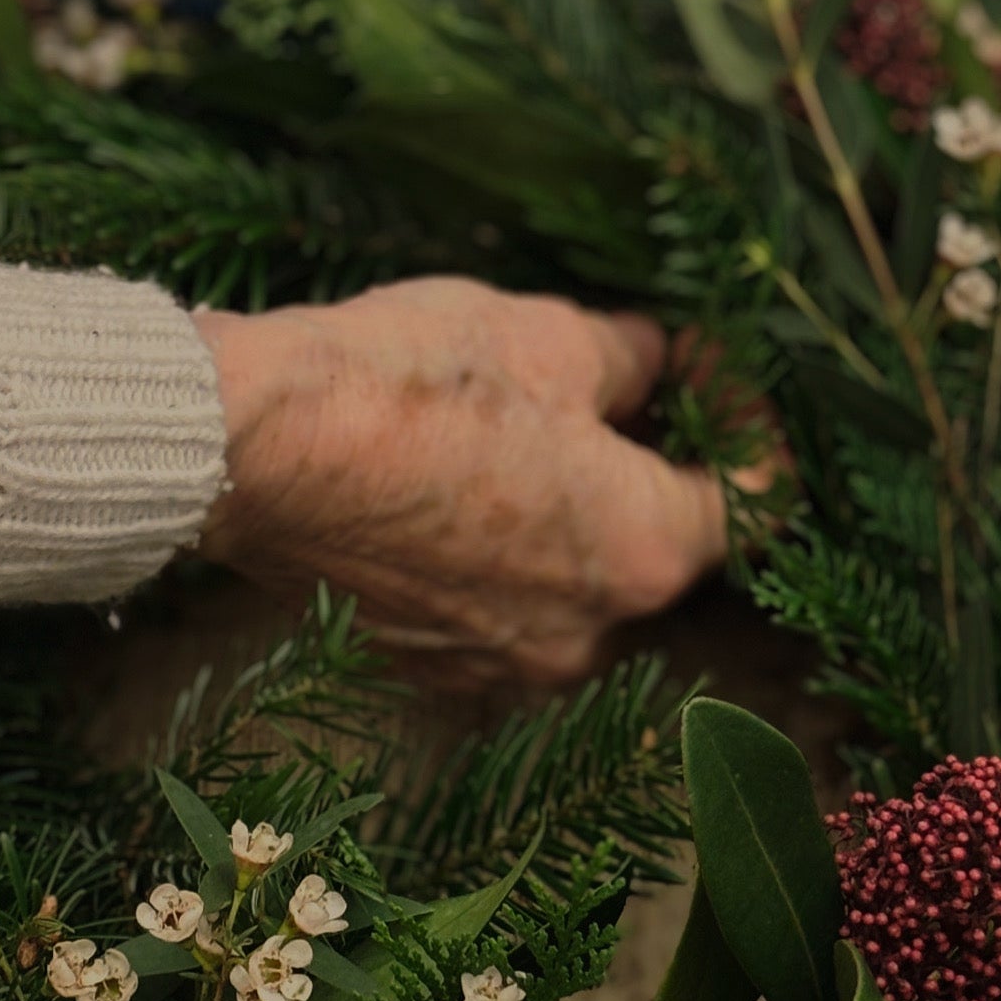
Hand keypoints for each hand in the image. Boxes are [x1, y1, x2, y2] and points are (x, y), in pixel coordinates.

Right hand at [194, 279, 733, 685]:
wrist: (247, 449)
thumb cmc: (408, 384)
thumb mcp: (550, 334)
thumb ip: (635, 361)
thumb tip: (654, 366)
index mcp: (643, 550)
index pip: (753, 501)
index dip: (746, 421)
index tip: (706, 367)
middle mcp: (586, 633)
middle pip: (658, 547)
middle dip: (651, 463)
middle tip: (621, 385)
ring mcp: (500, 663)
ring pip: (573, 582)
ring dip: (570, 513)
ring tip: (526, 432)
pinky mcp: (425, 666)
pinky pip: (495, 608)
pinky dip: (498, 554)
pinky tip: (458, 484)